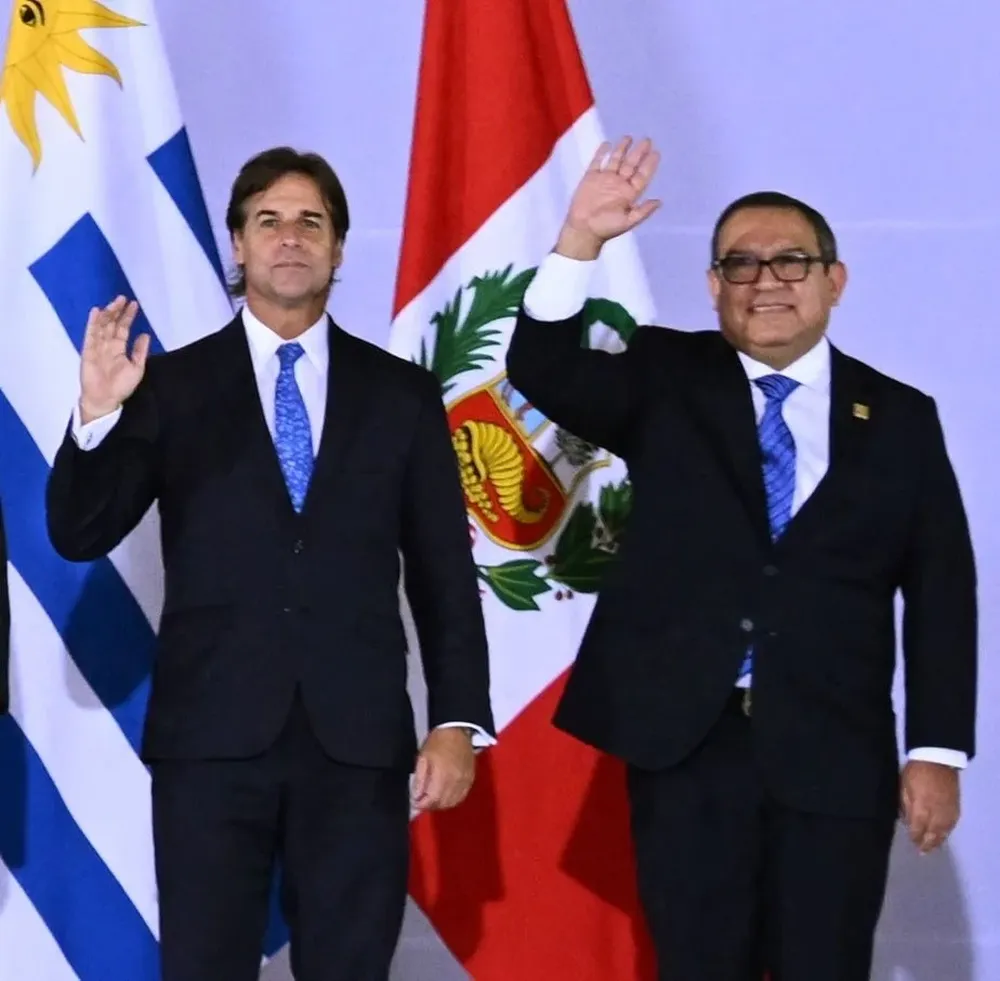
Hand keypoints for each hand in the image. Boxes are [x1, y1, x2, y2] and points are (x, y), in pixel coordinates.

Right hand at [80, 296, 149, 422]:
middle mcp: (107, 345)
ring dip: (107, 314)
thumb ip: (140, 351)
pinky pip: (90, 335)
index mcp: (119, 348)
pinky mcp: (88, 351)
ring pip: (102, 326)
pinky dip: (93, 323)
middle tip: (123, 298)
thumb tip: (145, 334)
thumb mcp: (137, 367)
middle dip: (117, 311)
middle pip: (112, 324)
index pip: (123, 328)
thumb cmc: (121, 386)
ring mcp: (97, 347)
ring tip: (114, 302)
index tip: (134, 304)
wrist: (105, 398)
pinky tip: (96, 312)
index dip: (128, 316)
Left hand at [411, 727, 475, 810]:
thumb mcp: (422, 757)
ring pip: (453, 803)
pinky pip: (462, 796)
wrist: (457, 730)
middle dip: (431, 805)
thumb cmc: (437, 742)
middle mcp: (455, 782)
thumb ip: (419, 779)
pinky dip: (452, 800)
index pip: (432, 800)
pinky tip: (446, 795)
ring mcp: (465, 782)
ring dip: (441, 804)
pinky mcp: (471, 779)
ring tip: (433, 798)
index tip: (415, 802)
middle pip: (443, 804)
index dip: (422, 804)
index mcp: (442, 776)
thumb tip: (416, 796)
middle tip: (423, 800)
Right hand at [554, 136, 660, 260]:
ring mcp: (605, 180)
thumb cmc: (606, 228)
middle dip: (639, 152)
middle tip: (648, 140)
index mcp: (629, 194)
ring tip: (629, 137)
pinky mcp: (591, 178)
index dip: (649, 164)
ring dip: (622, 149)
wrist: (583, 229)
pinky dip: (602, 153)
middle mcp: (618, 184)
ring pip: (616, 160)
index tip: (656, 153)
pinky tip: (607, 144)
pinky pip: (597, 162)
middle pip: (631, 165)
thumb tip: (659, 201)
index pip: (642, 175)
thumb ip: (643, 211)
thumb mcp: (627, 222)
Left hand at [900, 760, 959, 853]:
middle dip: (926, 844)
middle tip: (921, 852)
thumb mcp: (903, 786)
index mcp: (921, 807)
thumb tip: (905, 820)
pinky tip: (942, 836)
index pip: (917, 829)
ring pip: (943, 832)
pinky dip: (946, 833)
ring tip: (930, 848)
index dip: (914, 836)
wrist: (938, 759)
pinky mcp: (956, 808)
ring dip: (937, 841)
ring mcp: (947, 811)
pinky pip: (951, 825)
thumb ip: (904, 805)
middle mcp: (936, 813)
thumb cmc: (915, 771)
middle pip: (932, 834)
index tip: (911, 841)